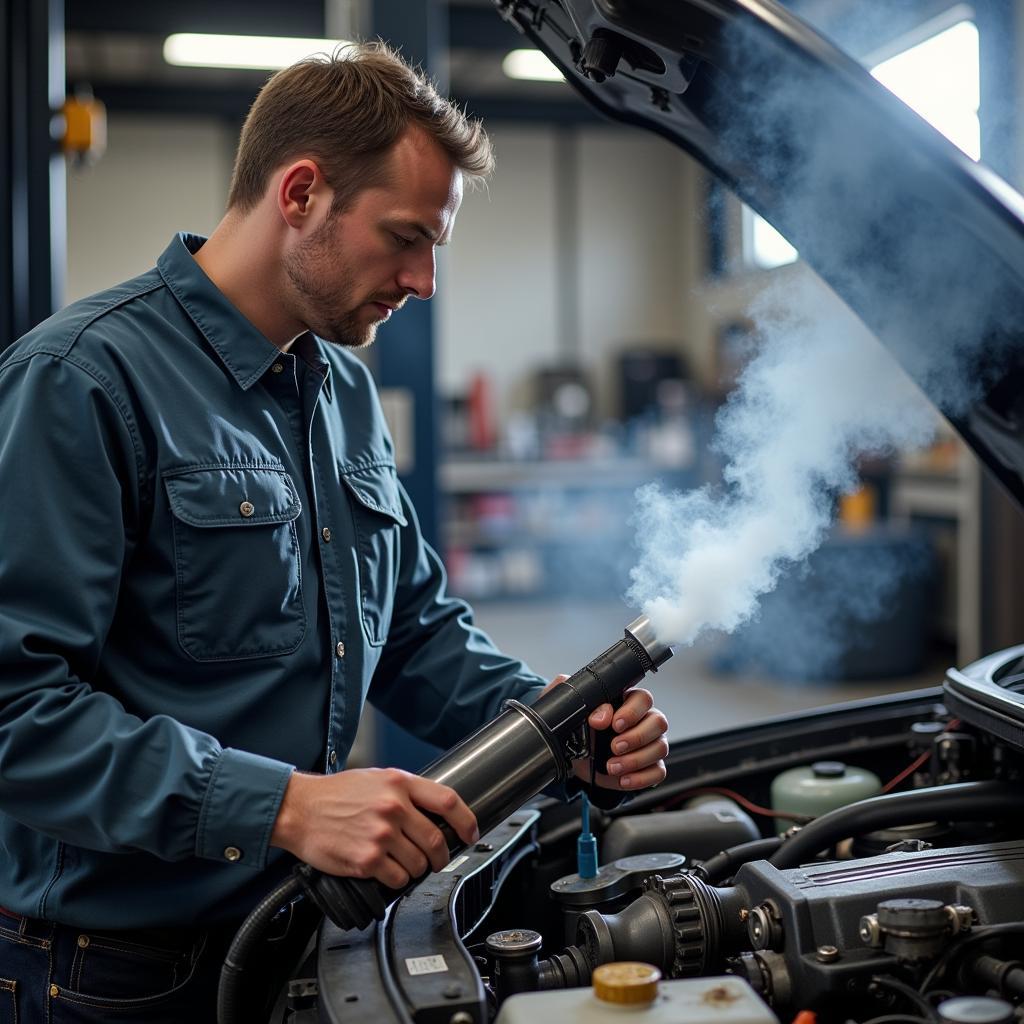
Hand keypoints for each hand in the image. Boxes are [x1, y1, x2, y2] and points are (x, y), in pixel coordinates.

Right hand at [270, 767, 478, 888]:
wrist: (299, 809)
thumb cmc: (335, 794)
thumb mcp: (376, 779)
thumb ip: (405, 792)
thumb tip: (434, 812)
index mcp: (399, 783)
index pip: (448, 801)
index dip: (467, 820)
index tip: (471, 832)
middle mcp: (393, 807)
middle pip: (437, 839)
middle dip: (442, 855)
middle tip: (437, 860)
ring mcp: (381, 835)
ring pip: (420, 863)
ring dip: (418, 869)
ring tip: (406, 865)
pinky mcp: (367, 860)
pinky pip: (398, 879)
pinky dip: (398, 881)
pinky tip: (388, 872)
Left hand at [542, 675, 668, 791]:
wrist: (576, 758)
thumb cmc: (578, 728)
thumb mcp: (572, 710)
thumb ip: (581, 698)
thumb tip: (601, 714)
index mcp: (627, 701)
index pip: (643, 698)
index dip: (632, 711)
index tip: (615, 724)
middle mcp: (644, 720)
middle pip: (658, 722)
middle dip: (636, 737)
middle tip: (614, 746)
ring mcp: (651, 743)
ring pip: (660, 748)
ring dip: (635, 760)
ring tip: (611, 766)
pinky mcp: (650, 766)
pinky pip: (659, 771)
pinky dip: (641, 778)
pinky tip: (623, 779)